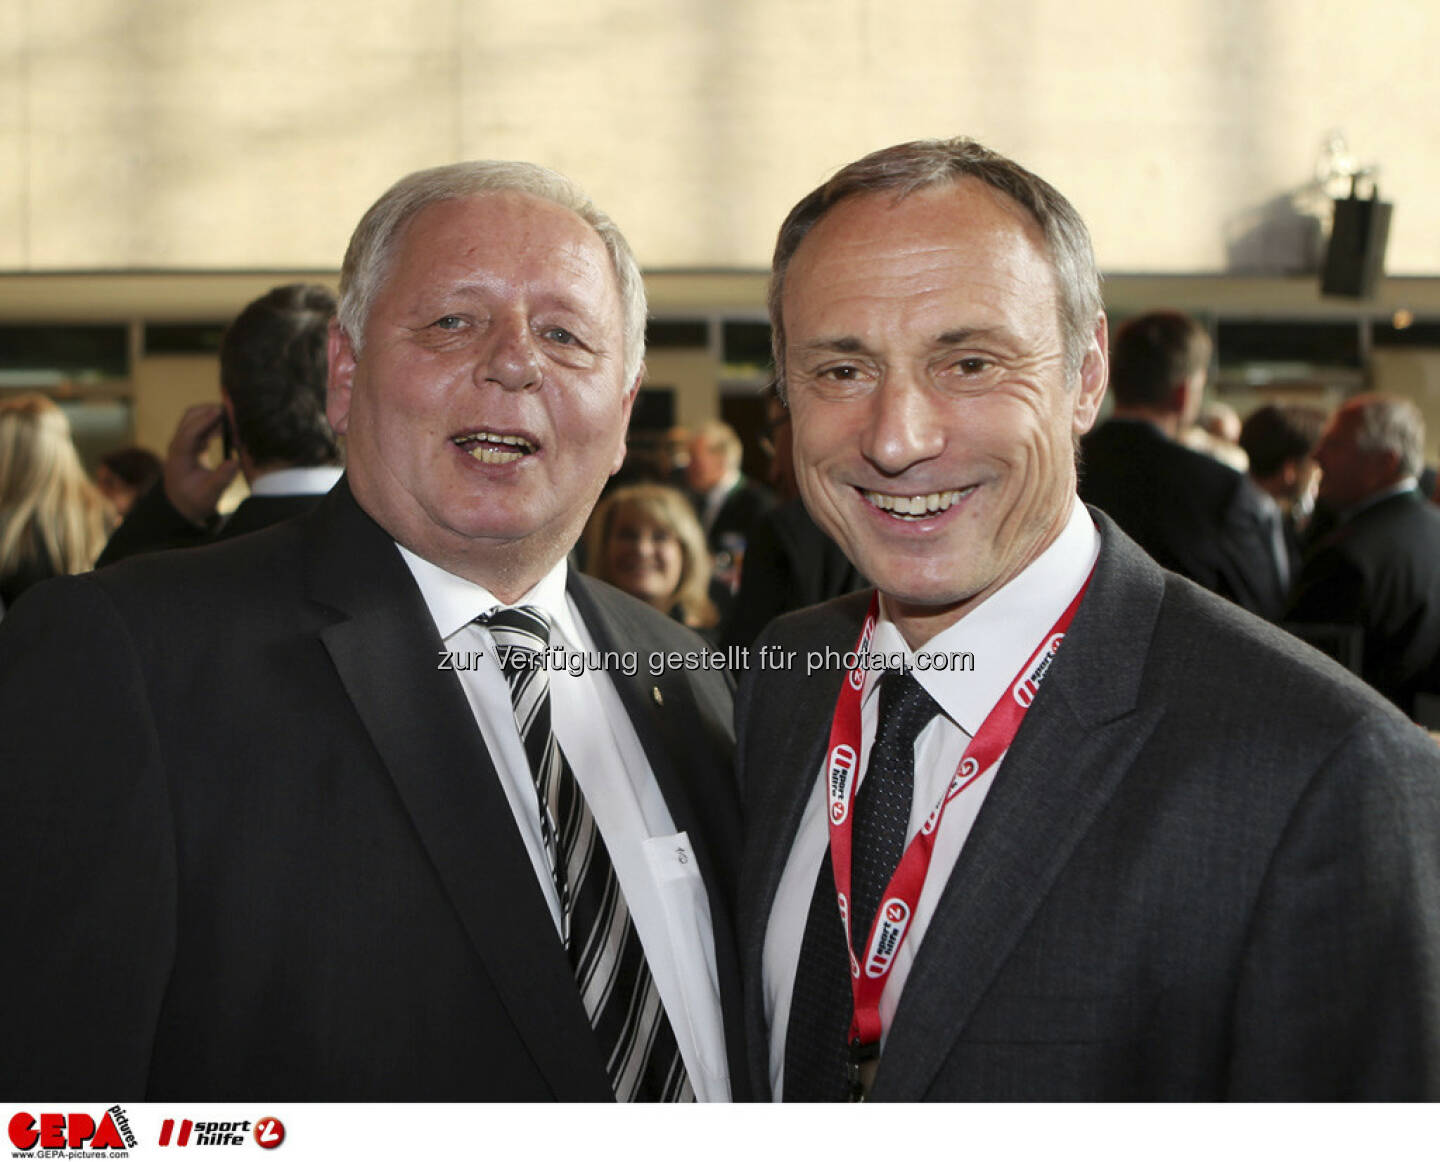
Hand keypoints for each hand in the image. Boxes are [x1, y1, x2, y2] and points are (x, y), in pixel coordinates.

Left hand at [162, 404, 240, 525]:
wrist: (183, 504)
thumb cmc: (195, 501)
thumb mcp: (209, 495)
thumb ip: (221, 479)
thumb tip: (235, 461)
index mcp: (179, 456)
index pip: (189, 432)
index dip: (205, 421)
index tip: (221, 412)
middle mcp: (179, 445)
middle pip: (190, 417)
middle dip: (210, 411)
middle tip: (233, 412)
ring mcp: (184, 442)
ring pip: (197, 419)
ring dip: (215, 417)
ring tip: (237, 423)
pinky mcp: (192, 443)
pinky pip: (204, 427)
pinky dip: (217, 425)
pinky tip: (232, 432)